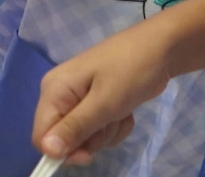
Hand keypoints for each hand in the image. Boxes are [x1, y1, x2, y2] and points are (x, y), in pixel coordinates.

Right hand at [32, 34, 169, 164]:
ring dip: (108, 132)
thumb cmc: (131, 70)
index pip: (41, 135)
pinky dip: (116, 125)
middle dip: (92, 138)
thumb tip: (48, 151)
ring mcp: (80, 99)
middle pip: (64, 139)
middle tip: (111, 120)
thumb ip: (75, 128)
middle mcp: (61, 95)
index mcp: (54, 90)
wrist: (163, 48)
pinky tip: (126, 110)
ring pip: (85, 137)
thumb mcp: (104, 102)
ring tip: (121, 111)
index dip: (61, 151)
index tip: (88, 156)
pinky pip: (100, 129)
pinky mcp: (97, 103)